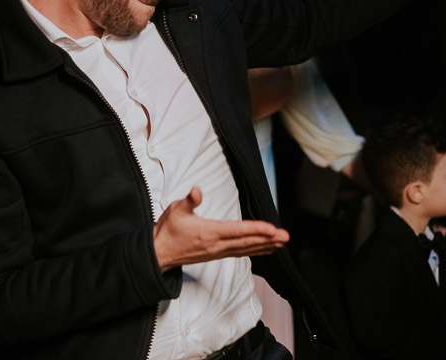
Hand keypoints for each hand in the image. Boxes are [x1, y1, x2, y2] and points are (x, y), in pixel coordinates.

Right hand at [153, 187, 288, 271]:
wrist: (159, 253)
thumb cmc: (168, 230)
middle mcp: (216, 245)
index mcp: (209, 232)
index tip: (272, 228)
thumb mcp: (175, 210)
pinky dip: (255, 250)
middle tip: (285, 236)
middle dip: (268, 239)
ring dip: (265, 246)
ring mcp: (218, 252)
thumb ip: (189, 201)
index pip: (237, 230)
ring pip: (246, 249)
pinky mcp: (217, 255)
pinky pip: (241, 253)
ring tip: (281, 243)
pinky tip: (264, 249)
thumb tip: (196, 191)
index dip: (256, 229)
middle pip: (247, 242)